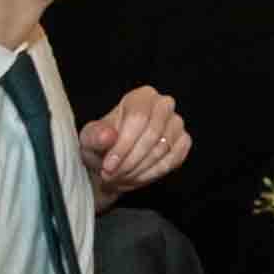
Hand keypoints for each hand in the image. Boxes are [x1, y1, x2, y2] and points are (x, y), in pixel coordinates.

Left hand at [80, 86, 189, 209]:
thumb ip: (95, 136)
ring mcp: (176, 123)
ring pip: (162, 149)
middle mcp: (163, 105)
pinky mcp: (184, 141)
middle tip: (112, 175)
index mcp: (141, 97)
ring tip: (120, 176)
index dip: (123, 145)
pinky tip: (137, 176)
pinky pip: (174, 159)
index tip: (108, 166)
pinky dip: (153, 173)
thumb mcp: (89, 140)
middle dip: (130, 160)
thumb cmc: (101, 146)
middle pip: (153, 133)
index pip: (138, 118)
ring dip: (139, 168)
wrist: (114, 162)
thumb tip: (108, 136)